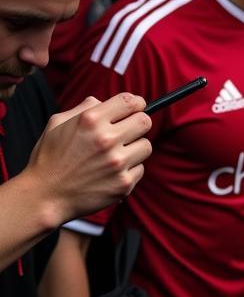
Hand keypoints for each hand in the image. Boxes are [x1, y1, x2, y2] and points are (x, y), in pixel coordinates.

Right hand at [27, 93, 151, 224]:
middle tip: (129, 130)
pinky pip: (140, 168)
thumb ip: (84, 108)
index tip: (137, 107)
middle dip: (138, 123)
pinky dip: (129, 170)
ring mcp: (117, 162)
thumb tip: (104, 101)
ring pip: (146, 146)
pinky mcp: (124, 183)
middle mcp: (106, 139)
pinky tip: (111, 172)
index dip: (136, 103)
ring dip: (134, 148)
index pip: (130, 101)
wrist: (45, 196)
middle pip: (144, 121)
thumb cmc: (50, 158)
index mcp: (90, 120)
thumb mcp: (57, 124)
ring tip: (116, 154)